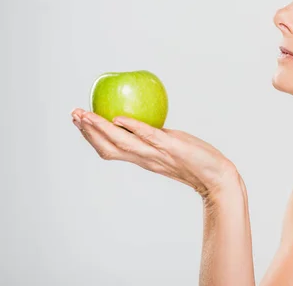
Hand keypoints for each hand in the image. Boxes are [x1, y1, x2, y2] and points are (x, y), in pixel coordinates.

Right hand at [71, 108, 239, 198]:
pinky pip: (149, 136)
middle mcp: (146, 158)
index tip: (79, 121)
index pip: (110, 149)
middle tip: (74, 114)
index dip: (92, 137)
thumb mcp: (170, 148)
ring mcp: (157, 153)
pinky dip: (133, 127)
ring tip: (86, 115)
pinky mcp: (171, 147)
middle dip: (89, 131)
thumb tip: (145, 120)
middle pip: (109, 147)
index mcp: (144, 159)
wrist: (218, 178)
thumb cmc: (197, 161)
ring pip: (122, 142)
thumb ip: (156, 139)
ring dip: (101, 128)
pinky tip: (120, 118)